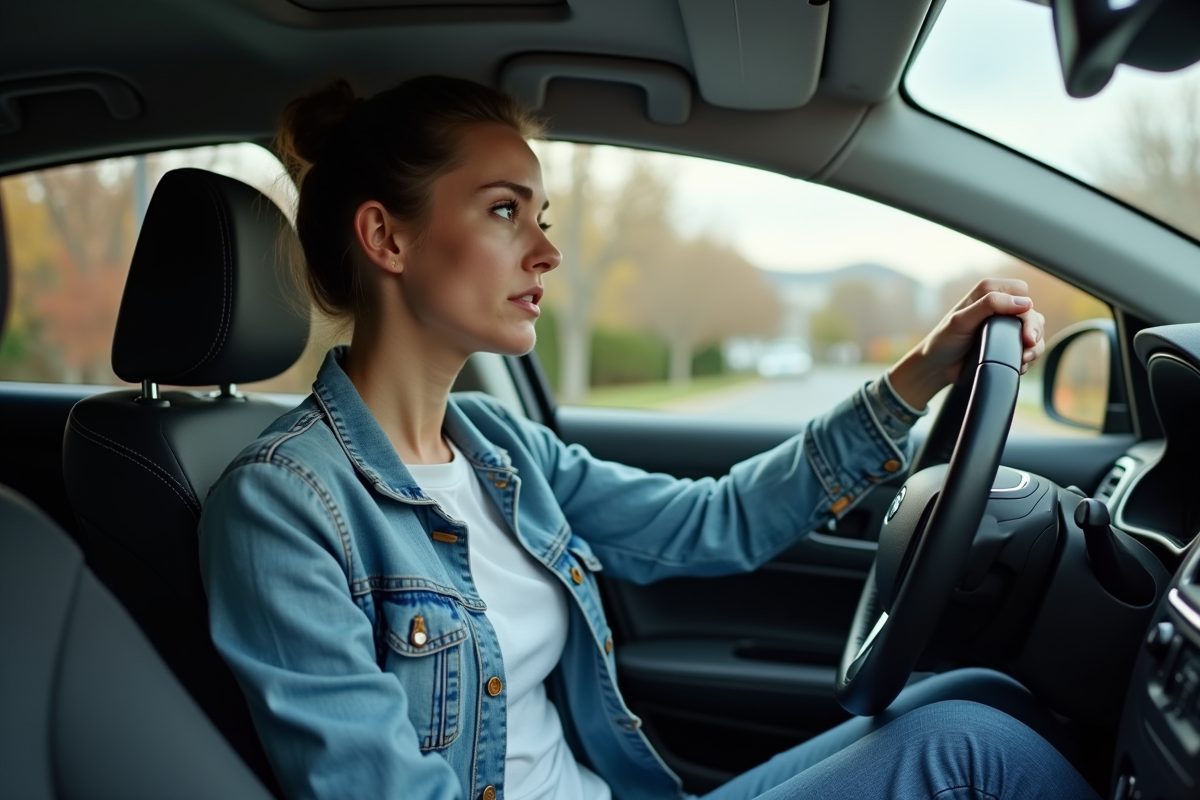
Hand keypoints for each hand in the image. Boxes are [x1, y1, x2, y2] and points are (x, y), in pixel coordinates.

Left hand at [887, 278, 1045, 409]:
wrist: (937, 367)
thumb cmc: (943, 340)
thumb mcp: (961, 320)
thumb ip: (989, 305)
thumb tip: (1024, 302)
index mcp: (987, 293)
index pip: (1020, 290)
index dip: (1025, 305)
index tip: (1021, 325)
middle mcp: (999, 306)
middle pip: (1032, 312)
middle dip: (1034, 329)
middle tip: (1028, 343)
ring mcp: (1004, 326)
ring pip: (1036, 329)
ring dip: (1035, 345)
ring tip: (1024, 358)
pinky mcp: (1007, 344)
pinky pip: (1029, 347)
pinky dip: (1030, 355)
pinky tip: (1020, 364)